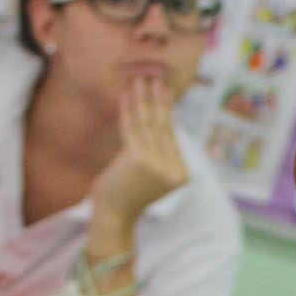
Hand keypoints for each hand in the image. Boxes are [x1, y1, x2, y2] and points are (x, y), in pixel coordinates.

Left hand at [88, 78, 189, 233]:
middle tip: (157, 78)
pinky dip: (128, 110)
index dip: (167, 111)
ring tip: (141, 79)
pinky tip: (126, 95)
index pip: (172, 137)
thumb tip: (157, 120)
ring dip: (144, 99)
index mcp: (182, 175)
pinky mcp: (139, 160)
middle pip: (165, 128)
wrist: (114, 216)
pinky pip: (133, 129)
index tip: (163, 90)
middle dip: (159, 100)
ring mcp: (158, 165)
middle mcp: (173, 170)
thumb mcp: (151, 176)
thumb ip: (159, 154)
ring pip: (149, 125)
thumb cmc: (128, 195)